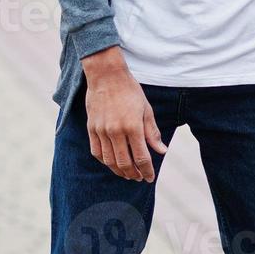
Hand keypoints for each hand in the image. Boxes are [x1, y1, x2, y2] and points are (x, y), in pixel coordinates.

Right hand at [81, 46, 166, 181]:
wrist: (106, 75)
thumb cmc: (130, 91)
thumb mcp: (146, 110)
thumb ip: (153, 133)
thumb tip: (162, 151)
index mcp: (133, 127)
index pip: (142, 158)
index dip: (147, 171)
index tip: (150, 177)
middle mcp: (116, 131)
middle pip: (125, 163)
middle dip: (134, 174)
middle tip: (139, 177)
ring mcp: (102, 130)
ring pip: (110, 160)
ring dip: (119, 171)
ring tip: (126, 173)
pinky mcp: (91, 128)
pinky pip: (96, 152)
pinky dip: (105, 161)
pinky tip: (111, 162)